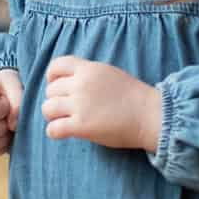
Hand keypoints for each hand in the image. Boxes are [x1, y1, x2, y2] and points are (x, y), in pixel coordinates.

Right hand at [0, 69, 22, 157]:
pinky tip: (3, 135)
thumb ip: (17, 101)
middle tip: (8, 117)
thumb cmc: (6, 88)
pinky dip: (0, 147)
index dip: (6, 109)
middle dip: (5, 125)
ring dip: (4, 138)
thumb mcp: (13, 83)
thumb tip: (14, 125)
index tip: (7, 102)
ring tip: (6, 125)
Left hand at [42, 57, 161, 151]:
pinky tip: (64, 133)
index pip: (57, 65)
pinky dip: (54, 132)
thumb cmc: (134, 97)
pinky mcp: (81, 125)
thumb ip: (89, 76)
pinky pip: (53, 129)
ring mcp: (80, 105)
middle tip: (67, 109)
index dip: (52, 77)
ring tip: (64, 120)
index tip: (57, 86)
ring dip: (53, 116)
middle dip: (56, 100)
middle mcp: (81, 84)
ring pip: (48, 108)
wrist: (150, 115)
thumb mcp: (109, 74)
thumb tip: (70, 84)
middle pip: (51, 90)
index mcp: (89, 69)